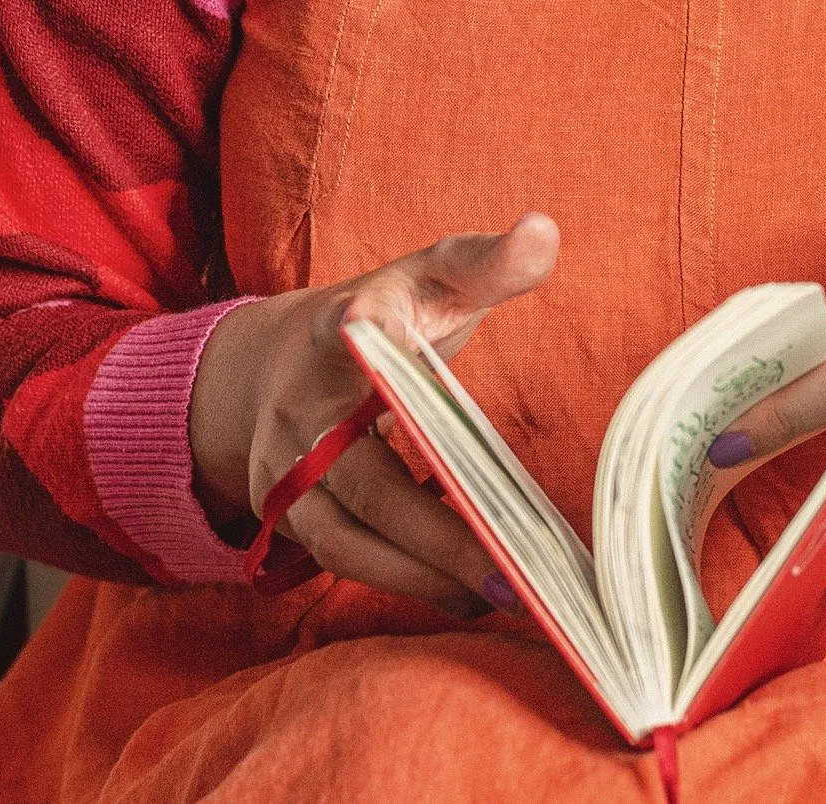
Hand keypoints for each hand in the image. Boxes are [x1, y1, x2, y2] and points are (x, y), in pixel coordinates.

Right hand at [187, 212, 559, 613]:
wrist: (281, 364)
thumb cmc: (383, 318)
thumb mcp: (428, 279)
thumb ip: (485, 262)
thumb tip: (545, 231)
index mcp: (338, 330)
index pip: (349, 327)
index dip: (358, 327)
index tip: (359, 324)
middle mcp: (299, 406)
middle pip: (363, 479)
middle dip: (435, 534)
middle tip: (513, 570)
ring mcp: (283, 469)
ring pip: (346, 538)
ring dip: (423, 577)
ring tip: (505, 595)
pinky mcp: (284, 514)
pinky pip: (343, 560)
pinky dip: (405, 581)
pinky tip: (467, 591)